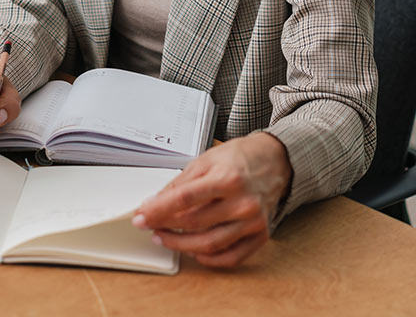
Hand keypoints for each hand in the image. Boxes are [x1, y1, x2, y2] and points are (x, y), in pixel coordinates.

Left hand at [133, 132, 291, 267]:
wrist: (273, 161)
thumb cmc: (238, 158)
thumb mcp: (205, 160)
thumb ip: (180, 183)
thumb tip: (156, 202)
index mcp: (227, 179)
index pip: (184, 199)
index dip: (158, 210)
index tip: (141, 216)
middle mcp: (242, 203)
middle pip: (194, 223)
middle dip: (164, 226)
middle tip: (148, 225)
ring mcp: (253, 222)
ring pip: (210, 244)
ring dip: (181, 245)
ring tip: (164, 238)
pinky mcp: (260, 236)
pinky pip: (231, 257)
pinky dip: (208, 258)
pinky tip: (193, 251)